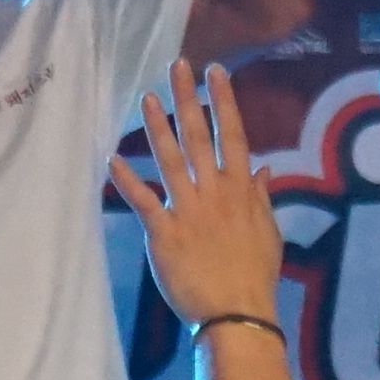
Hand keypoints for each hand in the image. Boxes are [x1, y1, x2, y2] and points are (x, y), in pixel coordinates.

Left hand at [116, 70, 286, 335]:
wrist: (237, 312)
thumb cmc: (254, 274)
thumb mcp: (267, 232)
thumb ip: (260, 198)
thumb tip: (263, 169)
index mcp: (240, 190)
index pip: (233, 135)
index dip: (224, 101)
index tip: (216, 72)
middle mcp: (214, 192)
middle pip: (200, 136)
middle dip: (189, 99)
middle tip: (178, 66)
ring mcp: (188, 210)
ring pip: (170, 159)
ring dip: (157, 127)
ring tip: (146, 98)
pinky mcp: (164, 232)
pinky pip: (143, 200)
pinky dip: (126, 179)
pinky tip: (112, 159)